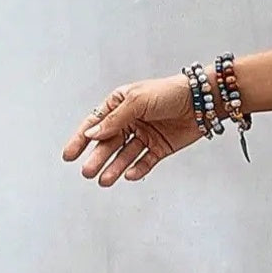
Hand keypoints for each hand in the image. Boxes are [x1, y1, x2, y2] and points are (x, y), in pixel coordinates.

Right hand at [61, 75, 201, 185]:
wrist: (202, 100)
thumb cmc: (170, 92)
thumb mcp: (138, 101)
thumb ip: (116, 119)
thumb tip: (93, 133)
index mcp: (120, 105)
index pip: (95, 124)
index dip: (81, 140)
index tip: (69, 155)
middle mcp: (130, 121)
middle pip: (108, 143)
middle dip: (97, 158)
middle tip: (87, 172)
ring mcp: (145, 135)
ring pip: (125, 155)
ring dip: (114, 167)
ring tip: (104, 180)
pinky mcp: (160, 147)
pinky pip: (145, 161)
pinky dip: (137, 169)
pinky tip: (128, 175)